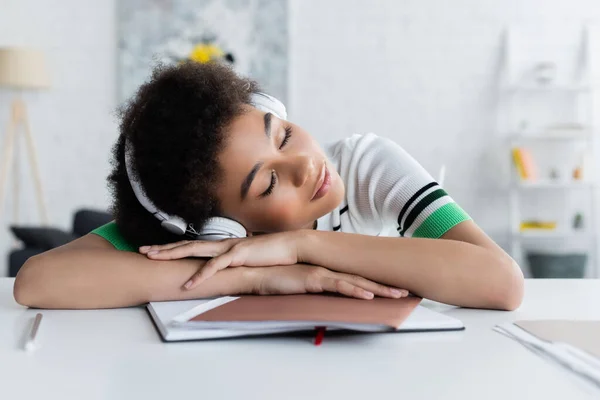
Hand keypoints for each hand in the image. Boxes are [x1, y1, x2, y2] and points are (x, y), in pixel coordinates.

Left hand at [140, 232, 299, 288]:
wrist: (291, 247)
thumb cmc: (273, 254)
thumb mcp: (250, 259)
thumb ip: (237, 263)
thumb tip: (229, 269)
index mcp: (224, 246)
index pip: (194, 245)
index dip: (174, 248)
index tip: (156, 250)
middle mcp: (222, 244)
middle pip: (187, 244)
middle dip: (164, 248)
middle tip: (143, 251)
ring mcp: (229, 248)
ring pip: (194, 250)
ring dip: (173, 254)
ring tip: (154, 259)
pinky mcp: (238, 255)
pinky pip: (215, 266)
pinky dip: (200, 275)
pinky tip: (188, 284)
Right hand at [252, 264, 408, 299]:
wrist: (259, 273)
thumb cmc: (278, 280)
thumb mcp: (303, 287)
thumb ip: (317, 291)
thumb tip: (328, 301)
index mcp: (328, 272)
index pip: (356, 278)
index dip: (376, 283)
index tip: (393, 287)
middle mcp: (329, 270)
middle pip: (363, 279)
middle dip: (385, 286)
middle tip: (405, 291)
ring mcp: (323, 273)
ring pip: (356, 282)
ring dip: (378, 289)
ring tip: (396, 294)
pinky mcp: (314, 279)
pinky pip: (338, 286)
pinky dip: (354, 290)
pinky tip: (368, 295)